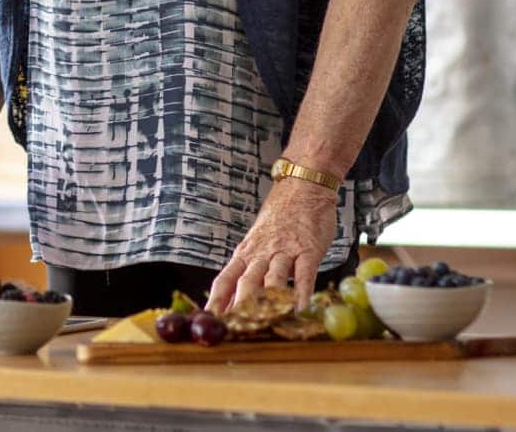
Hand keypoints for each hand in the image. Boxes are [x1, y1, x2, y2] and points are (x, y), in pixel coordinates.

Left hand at [208, 176, 337, 314]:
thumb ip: (247, 269)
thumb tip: (232, 299)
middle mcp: (261, 253)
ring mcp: (284, 251)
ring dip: (267, 302)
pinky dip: (301, 293)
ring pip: (272, 278)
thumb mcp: (257, 242)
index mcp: (245, 253)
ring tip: (263, 324)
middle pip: (246, 283)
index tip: (208, 321)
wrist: (303, 185)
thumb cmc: (280, 218)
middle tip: (234, 329)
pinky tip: (299, 310)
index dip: (216, 301)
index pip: (224, 279)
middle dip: (239, 307)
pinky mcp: (308, 249)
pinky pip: (303, 274)